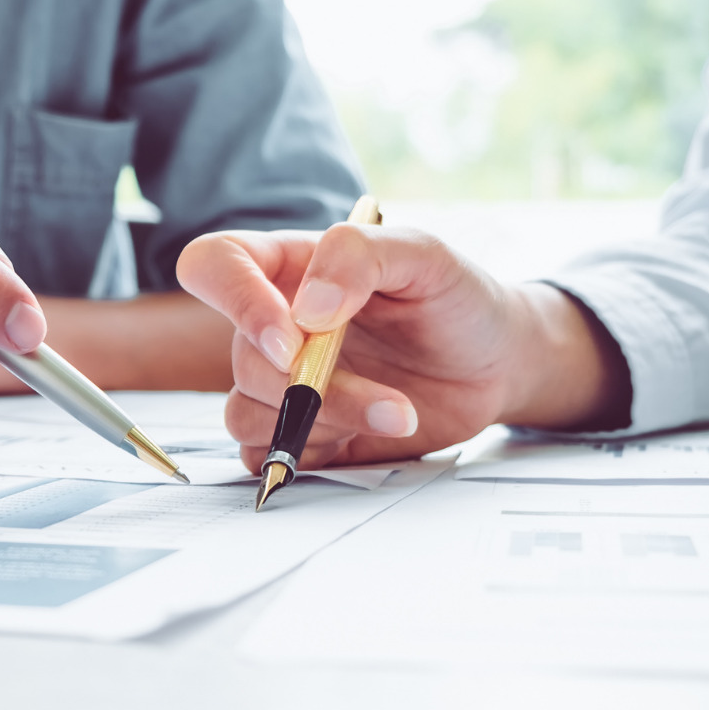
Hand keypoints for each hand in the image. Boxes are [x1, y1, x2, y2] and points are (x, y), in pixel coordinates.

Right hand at [177, 223, 623, 469]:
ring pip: (247, 412)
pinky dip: (311, 454)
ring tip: (396, 415)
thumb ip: (359, 257)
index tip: (294, 339)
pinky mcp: (297, 433)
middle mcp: (273, 325)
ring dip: (322, 423)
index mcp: (287, 267)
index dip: (236, 300)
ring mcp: (280, 383)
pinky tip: (367, 436)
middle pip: (242, 358)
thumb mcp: (424, 255)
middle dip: (310, 385)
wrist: (494, 364)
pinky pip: (263, 454)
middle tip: (387, 397)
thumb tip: (306, 309)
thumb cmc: (455, 299)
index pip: (214, 265)